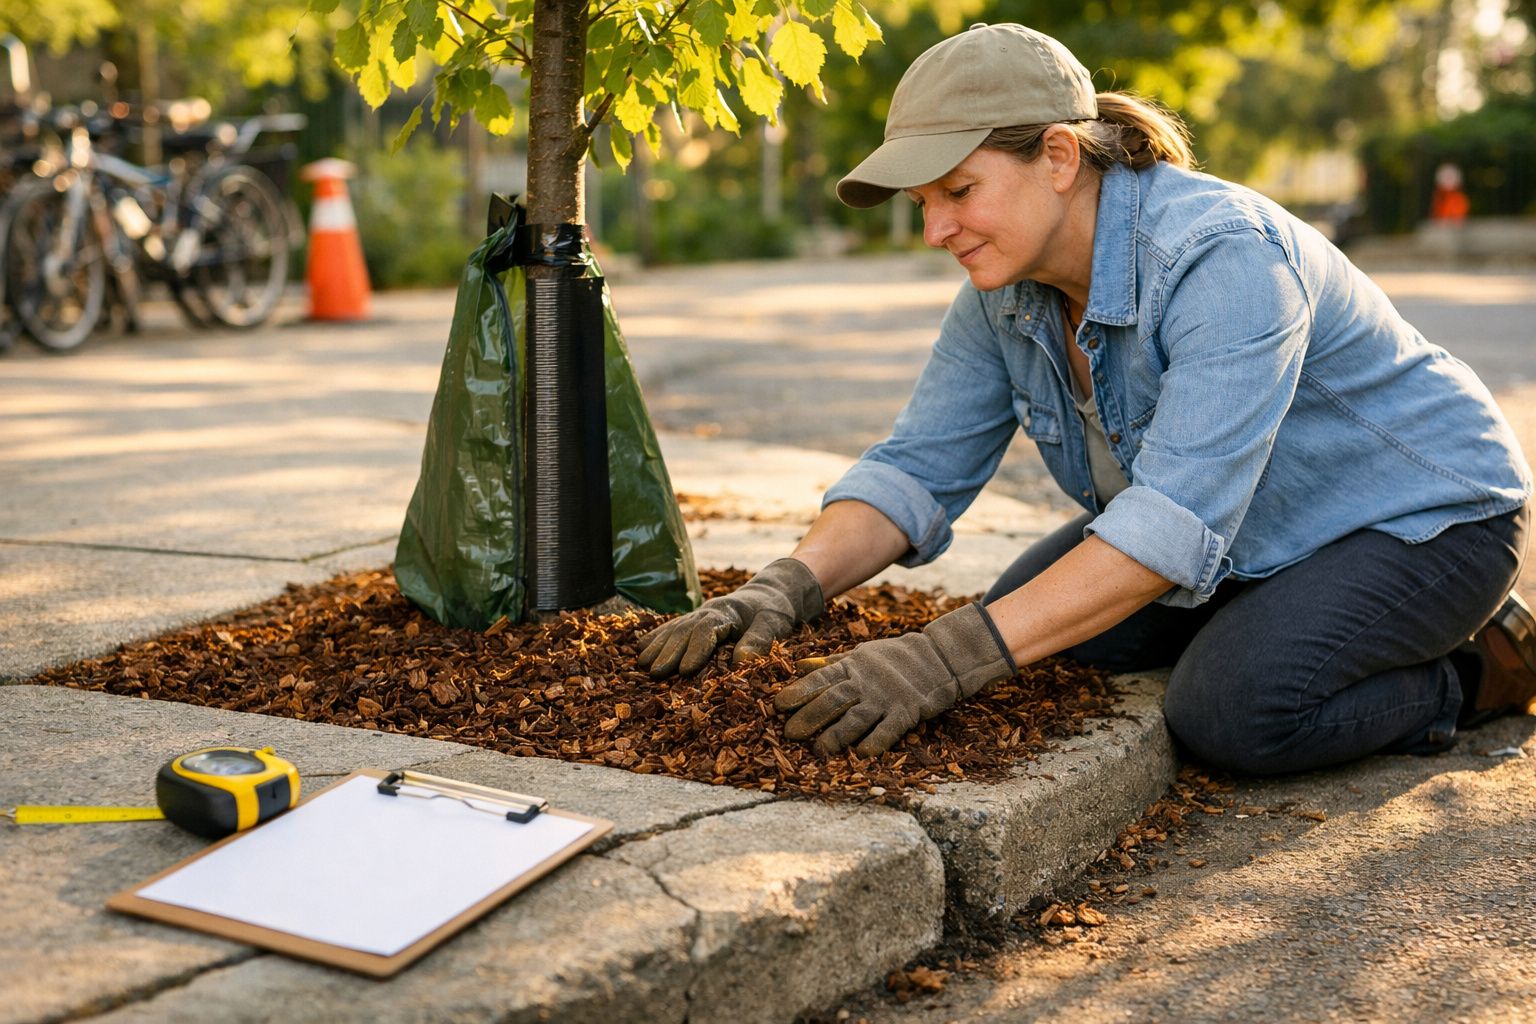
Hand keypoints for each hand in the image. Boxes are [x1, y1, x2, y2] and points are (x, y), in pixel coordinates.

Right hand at [637, 558, 823, 676]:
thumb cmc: (774, 610)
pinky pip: (672, 627)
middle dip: (669, 651)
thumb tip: (742, 661)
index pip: (707, 629)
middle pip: (684, 630)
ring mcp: (699, 614)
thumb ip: (760, 640)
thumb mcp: (775, 623)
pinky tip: (640, 649)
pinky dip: (656, 638)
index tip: (686, 670)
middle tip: (655, 672)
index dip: (696, 649)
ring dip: (658, 646)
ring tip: (642, 665)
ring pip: (674, 628)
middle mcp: (708, 611)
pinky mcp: (695, 620)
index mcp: (727, 611)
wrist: (770, 593)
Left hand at [774, 602, 1015, 755]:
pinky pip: (887, 730)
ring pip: (856, 718)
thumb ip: (830, 663)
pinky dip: (874, 742)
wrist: (939, 658)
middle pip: (833, 700)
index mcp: (852, 666)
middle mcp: (866, 682)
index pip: (820, 679)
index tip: (778, 704)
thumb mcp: (860, 653)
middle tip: (789, 733)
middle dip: (809, 717)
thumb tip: (797, 666)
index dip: (798, 692)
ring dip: (835, 736)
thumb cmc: (895, 657)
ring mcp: (886, 698)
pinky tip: (860, 755)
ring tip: (818, 750)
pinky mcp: (906, 712)